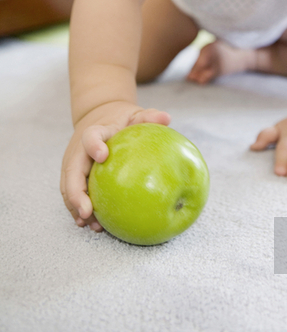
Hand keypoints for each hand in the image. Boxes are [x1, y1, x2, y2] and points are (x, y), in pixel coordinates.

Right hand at [60, 101, 170, 230]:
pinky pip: (72, 192)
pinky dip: (78, 208)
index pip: (91, 136)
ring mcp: (73, 162)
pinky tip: (91, 224)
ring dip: (75, 205)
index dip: (94, 145)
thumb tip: (166, 118)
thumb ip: (149, 117)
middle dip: (76, 192)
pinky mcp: (73, 174)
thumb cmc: (121, 119)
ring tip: (89, 223)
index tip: (103, 156)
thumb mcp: (136, 114)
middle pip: (71, 170)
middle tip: (87, 211)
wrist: (99, 115)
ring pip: (68, 185)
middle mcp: (79, 148)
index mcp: (96, 131)